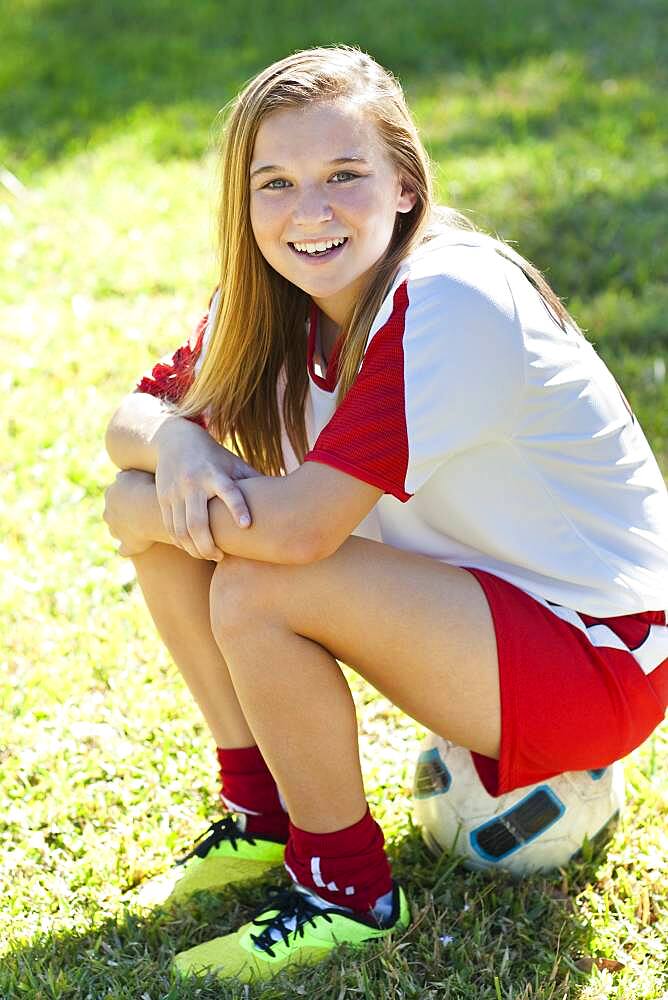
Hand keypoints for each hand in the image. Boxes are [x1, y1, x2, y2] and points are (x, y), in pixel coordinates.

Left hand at [103, 471, 156, 557]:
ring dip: (125, 530)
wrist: (154, 509)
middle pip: (112, 513)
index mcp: (110, 494)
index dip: (127, 495)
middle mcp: (108, 513)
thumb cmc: (149, 487)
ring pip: (117, 531)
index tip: (139, 494)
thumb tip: (124, 472)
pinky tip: (141, 546)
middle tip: (141, 511)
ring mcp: (116, 530)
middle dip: (122, 513)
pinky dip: (129, 548)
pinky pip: (125, 549)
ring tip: (144, 526)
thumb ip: (129, 473)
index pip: (115, 494)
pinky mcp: (127, 546)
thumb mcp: (137, 473)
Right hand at [154, 420, 262, 560]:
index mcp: (215, 473)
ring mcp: (175, 492)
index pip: (228, 491)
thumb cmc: (214, 456)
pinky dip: (180, 542)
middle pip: (198, 522)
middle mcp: (193, 483)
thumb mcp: (234, 463)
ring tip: (209, 556)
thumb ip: (253, 481)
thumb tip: (285, 497)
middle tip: (220, 557)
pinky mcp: (163, 499)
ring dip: (194, 548)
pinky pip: (169, 528)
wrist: (173, 439)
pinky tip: (191, 548)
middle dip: (208, 545)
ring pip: (181, 530)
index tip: (247, 525)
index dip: (237, 508)